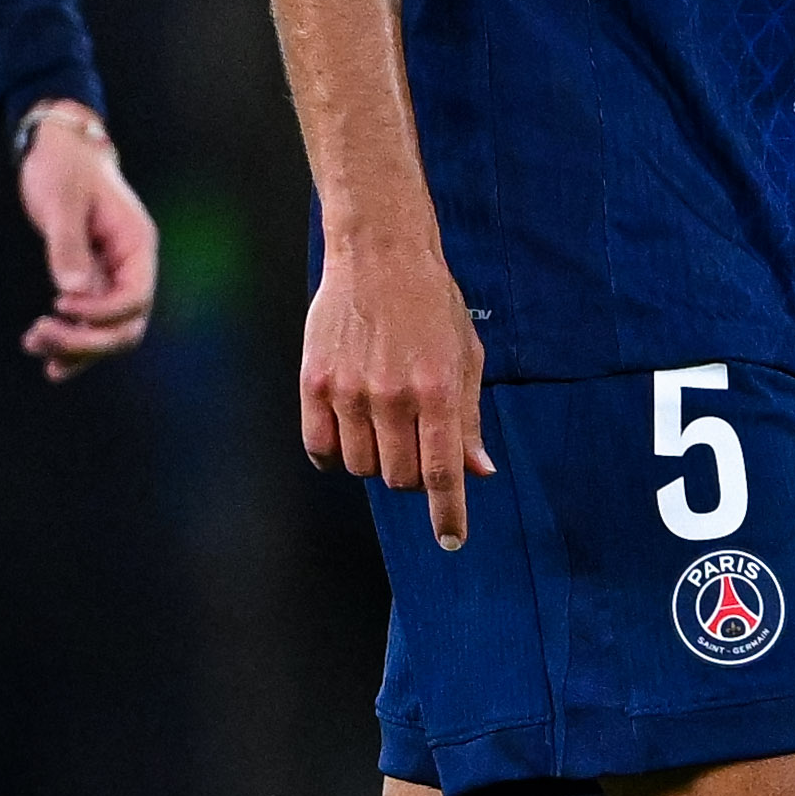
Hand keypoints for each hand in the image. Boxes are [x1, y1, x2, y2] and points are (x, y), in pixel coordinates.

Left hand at [14, 108, 158, 379]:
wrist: (60, 149)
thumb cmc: (65, 166)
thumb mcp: (63, 200)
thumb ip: (68, 244)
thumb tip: (72, 292)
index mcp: (136, 243)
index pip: (135, 296)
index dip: (101, 312)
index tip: (60, 303)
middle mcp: (130, 265)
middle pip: (126, 325)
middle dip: (87, 340)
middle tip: (40, 334)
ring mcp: (111, 275)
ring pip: (108, 331)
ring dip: (75, 346)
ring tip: (33, 343)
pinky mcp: (89, 280)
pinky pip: (89, 323)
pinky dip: (72, 342)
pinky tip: (47, 358)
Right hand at [303, 229, 496, 548]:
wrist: (379, 253)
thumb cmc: (431, 303)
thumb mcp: (465, 355)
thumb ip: (469, 417)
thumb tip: (480, 473)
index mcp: (438, 389)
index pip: (443, 473)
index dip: (449, 515)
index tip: (451, 542)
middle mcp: (393, 396)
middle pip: (400, 478)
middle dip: (413, 477)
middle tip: (416, 447)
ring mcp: (349, 391)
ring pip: (361, 468)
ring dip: (376, 462)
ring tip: (384, 425)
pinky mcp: (314, 383)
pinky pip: (321, 449)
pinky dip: (336, 454)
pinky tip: (350, 432)